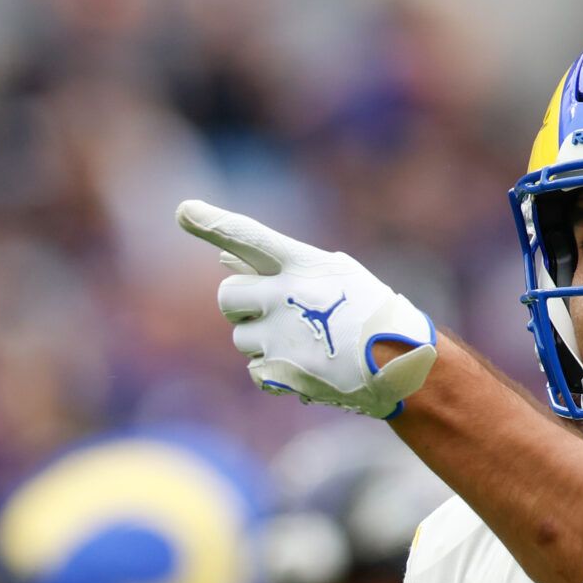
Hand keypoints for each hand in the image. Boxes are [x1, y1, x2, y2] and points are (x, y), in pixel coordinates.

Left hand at [175, 199, 438, 417]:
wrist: (400, 364)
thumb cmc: (367, 312)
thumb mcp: (331, 275)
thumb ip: (275, 264)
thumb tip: (223, 256)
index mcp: (301, 263)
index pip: (248, 236)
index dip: (213, 223)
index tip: (183, 211)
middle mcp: (285, 295)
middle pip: (227, 295)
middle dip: (242, 304)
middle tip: (274, 311)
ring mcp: (280, 335)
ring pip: (240, 337)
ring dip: (262, 340)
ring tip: (305, 342)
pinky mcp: (280, 371)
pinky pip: (254, 369)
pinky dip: (273, 370)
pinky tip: (306, 364)